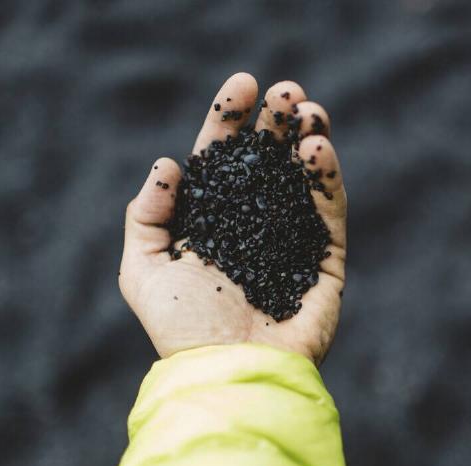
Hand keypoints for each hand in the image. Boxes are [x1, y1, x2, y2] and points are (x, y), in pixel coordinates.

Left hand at [119, 73, 345, 364]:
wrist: (229, 375)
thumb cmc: (181, 329)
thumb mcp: (141, 271)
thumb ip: (145, 215)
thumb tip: (168, 164)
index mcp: (210, 224)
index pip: (221, 161)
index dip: (230, 122)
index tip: (241, 85)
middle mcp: (251, 227)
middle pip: (266, 162)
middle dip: (275, 122)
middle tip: (285, 90)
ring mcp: (290, 242)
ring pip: (302, 179)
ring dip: (307, 139)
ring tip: (308, 110)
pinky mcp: (325, 262)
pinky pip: (329, 212)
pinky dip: (327, 179)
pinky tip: (318, 148)